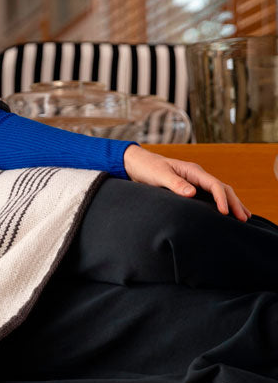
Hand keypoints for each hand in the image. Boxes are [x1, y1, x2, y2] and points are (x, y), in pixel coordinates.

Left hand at [122, 144, 250, 221]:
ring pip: (219, 191)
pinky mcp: (191, 188)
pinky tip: (227, 212)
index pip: (214, 184)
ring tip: (244, 217)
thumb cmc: (148, 168)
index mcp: (192, 170)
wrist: (137, 164)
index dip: (222, 198)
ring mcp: (195, 181)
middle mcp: (197, 175)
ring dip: (232, 203)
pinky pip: (211, 196)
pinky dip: (222, 203)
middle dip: (234, 202)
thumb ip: (175, 183)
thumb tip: (192, 193)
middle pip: (222, 188)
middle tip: (244, 218)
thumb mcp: (159, 175)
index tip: (225, 213)